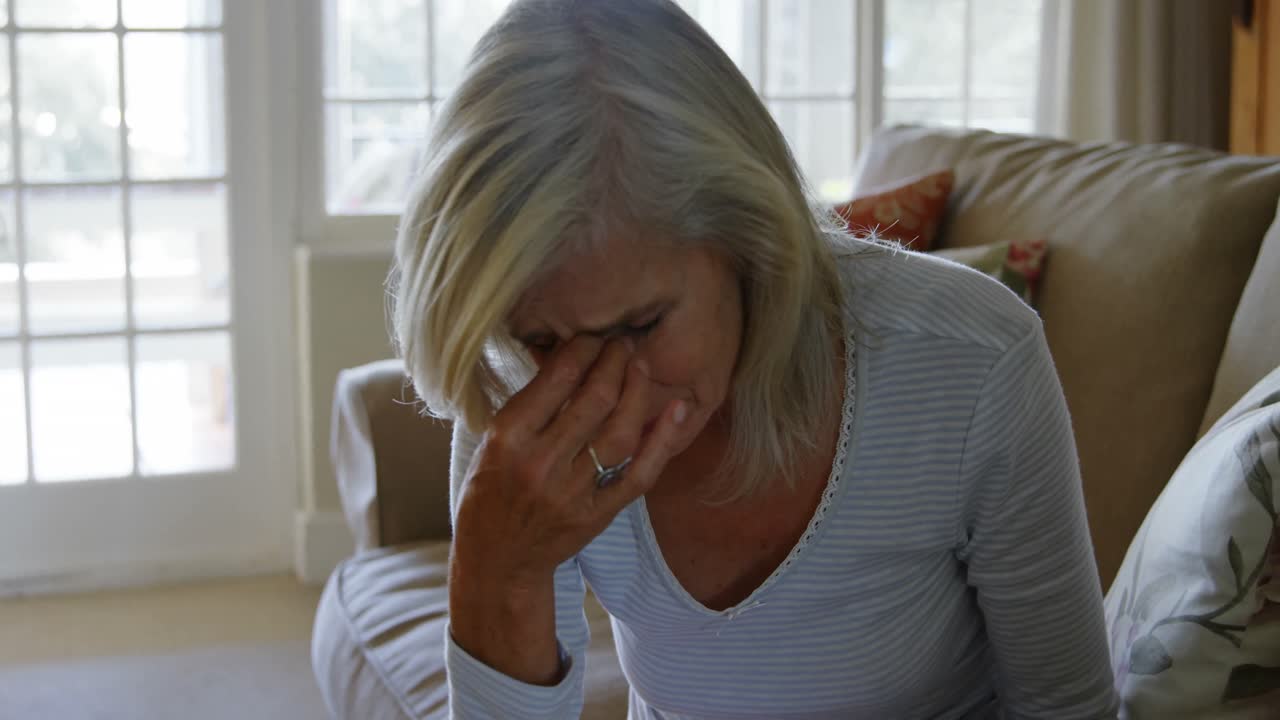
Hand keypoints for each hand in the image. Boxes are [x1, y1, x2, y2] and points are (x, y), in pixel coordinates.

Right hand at [452, 335, 686, 588]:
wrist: (497, 560)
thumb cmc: (489, 493)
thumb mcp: (490, 442)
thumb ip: (529, 405)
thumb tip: (568, 356)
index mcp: (508, 438)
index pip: (557, 378)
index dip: (583, 348)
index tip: (593, 335)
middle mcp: (542, 462)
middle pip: (594, 398)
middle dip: (615, 361)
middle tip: (624, 343)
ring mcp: (573, 491)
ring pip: (620, 431)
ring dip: (638, 391)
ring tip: (642, 365)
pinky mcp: (599, 513)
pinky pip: (639, 473)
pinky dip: (662, 441)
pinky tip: (676, 411)